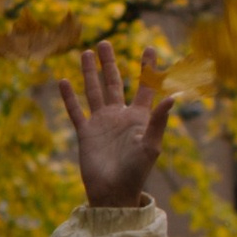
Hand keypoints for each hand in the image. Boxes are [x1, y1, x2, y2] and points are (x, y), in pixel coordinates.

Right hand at [61, 41, 174, 204]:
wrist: (113, 193)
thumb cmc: (136, 172)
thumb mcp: (150, 146)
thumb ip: (158, 121)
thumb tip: (173, 97)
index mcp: (139, 118)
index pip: (144, 87)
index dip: (147, 68)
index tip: (150, 47)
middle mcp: (119, 116)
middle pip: (114, 83)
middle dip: (109, 63)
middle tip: (105, 43)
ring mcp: (101, 123)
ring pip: (94, 91)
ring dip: (89, 73)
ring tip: (85, 53)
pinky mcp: (86, 133)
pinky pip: (76, 111)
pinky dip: (69, 97)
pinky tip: (63, 81)